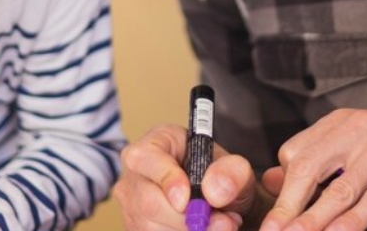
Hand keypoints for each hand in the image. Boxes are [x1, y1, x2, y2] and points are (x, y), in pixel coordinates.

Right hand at [115, 124, 263, 230]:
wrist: (221, 204)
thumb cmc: (219, 178)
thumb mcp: (235, 168)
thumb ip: (231, 172)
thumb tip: (213, 191)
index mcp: (156, 144)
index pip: (145, 158)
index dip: (166, 179)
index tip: (186, 200)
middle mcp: (136, 174)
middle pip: (147, 201)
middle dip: (185, 219)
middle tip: (222, 223)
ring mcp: (132, 204)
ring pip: (151, 227)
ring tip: (218, 224)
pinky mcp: (136, 228)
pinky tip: (201, 230)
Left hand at [257, 108, 366, 230]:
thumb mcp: (355, 141)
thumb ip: (314, 157)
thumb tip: (270, 179)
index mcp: (342, 121)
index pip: (297, 152)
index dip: (284, 186)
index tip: (275, 215)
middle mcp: (361, 128)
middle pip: (310, 168)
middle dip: (288, 206)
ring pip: (341, 190)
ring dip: (314, 220)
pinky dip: (353, 222)